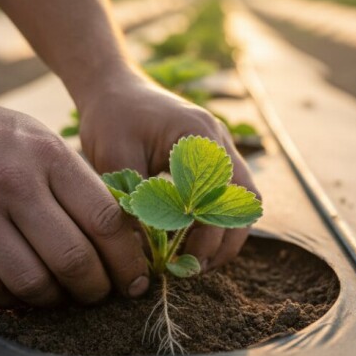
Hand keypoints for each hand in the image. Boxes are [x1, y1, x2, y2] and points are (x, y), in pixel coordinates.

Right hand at [0, 84, 148, 306]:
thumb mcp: (43, 143)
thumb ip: (79, 187)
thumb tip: (124, 243)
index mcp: (49, 156)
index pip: (105, 221)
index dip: (127, 260)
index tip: (134, 279)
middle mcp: (12, 183)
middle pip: (73, 259)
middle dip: (96, 289)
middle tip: (100, 295)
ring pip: (31, 282)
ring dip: (55, 301)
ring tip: (62, 296)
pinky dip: (10, 301)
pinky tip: (20, 293)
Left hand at [77, 72, 259, 270]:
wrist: (112, 86)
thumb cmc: (110, 117)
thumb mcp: (114, 158)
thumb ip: (133, 200)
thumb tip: (147, 251)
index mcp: (200, 136)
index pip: (221, 197)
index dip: (207, 235)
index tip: (182, 262)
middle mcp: (219, 141)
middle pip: (245, 201)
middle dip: (225, 241)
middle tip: (195, 269)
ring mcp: (220, 148)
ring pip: (242, 200)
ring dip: (225, 233)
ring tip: (197, 262)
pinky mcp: (210, 158)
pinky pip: (227, 195)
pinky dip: (217, 221)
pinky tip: (192, 241)